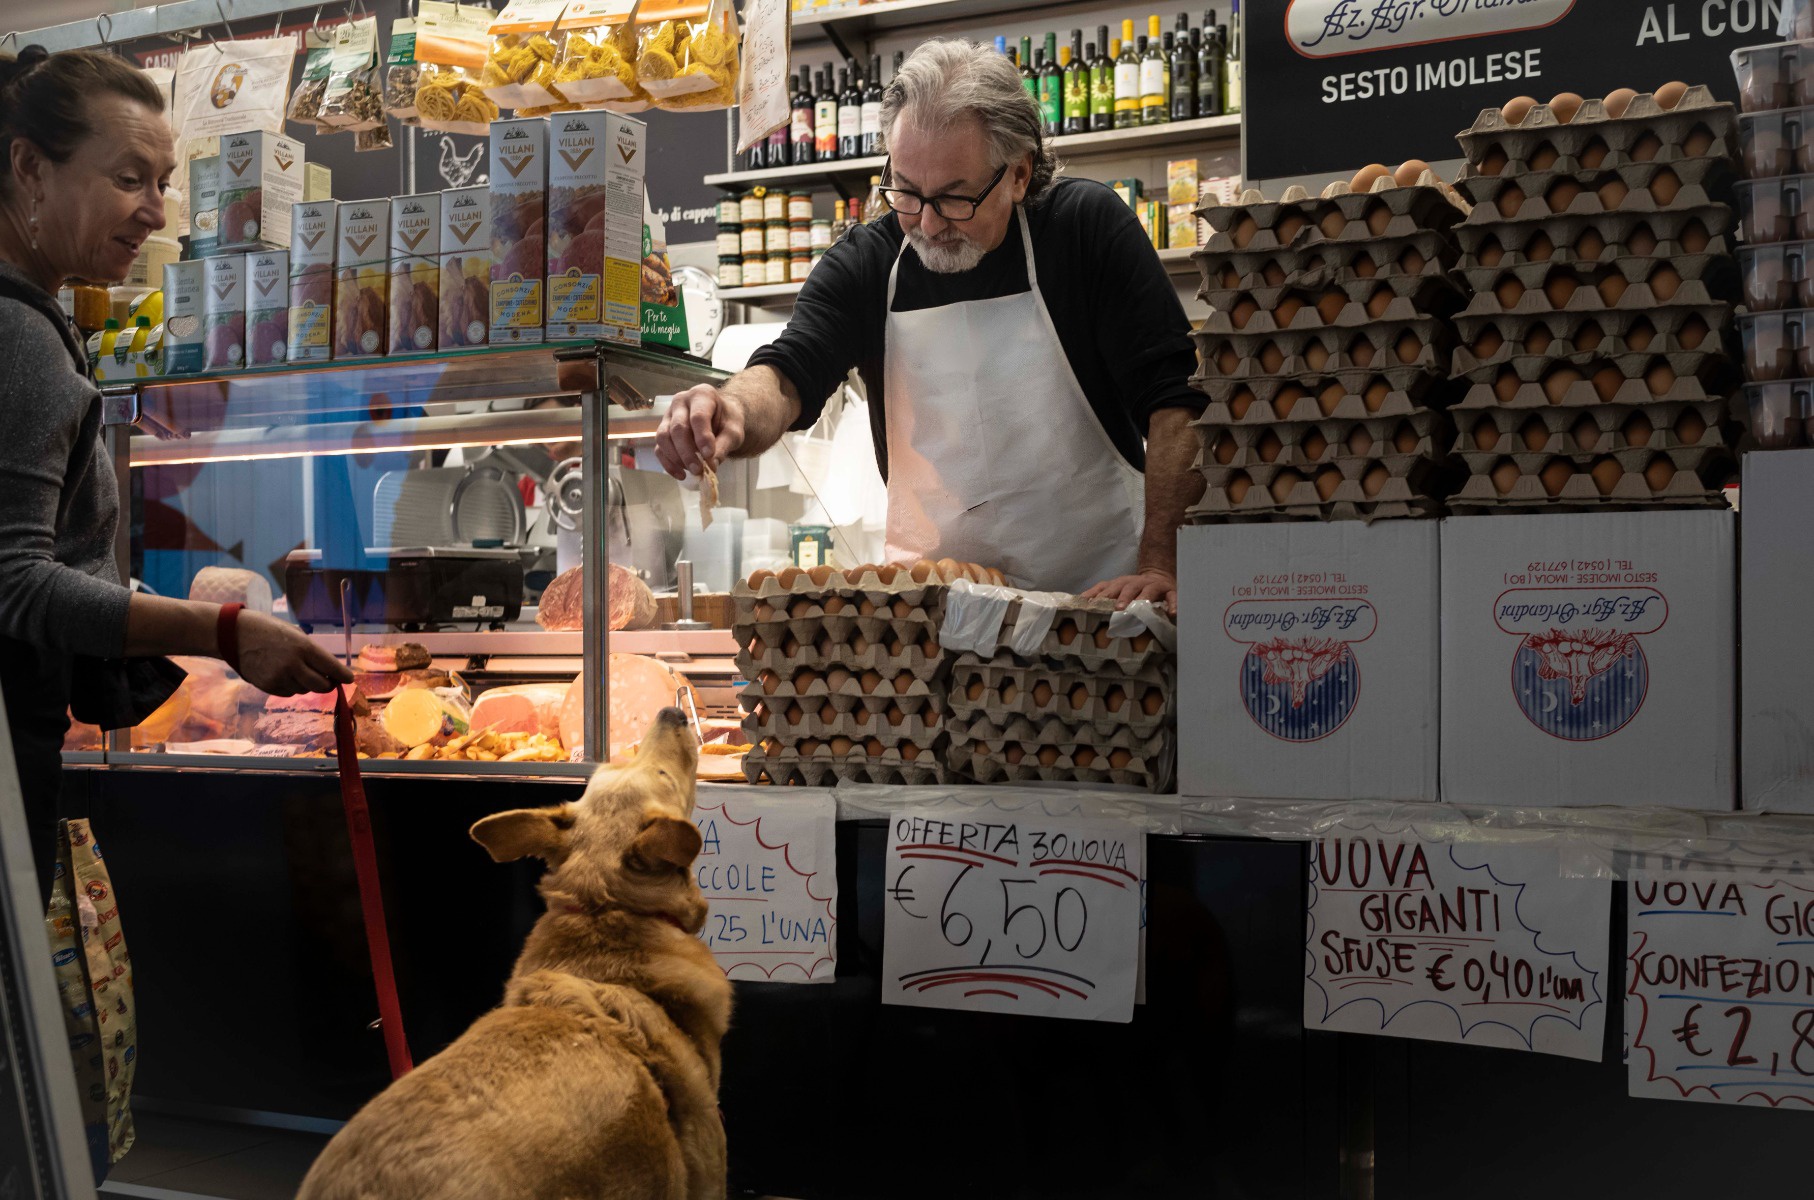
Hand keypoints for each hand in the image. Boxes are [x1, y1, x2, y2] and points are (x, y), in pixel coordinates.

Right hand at [233, 611, 355, 696]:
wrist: (234, 634)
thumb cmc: (268, 630)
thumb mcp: (295, 634)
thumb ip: (311, 652)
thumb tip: (328, 670)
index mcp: (303, 647)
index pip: (331, 668)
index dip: (343, 675)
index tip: (349, 678)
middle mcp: (293, 665)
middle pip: (322, 685)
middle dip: (329, 684)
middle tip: (330, 681)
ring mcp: (279, 677)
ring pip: (305, 690)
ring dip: (308, 684)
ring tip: (299, 671)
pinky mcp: (267, 686)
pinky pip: (289, 693)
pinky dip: (292, 687)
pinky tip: (285, 675)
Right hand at [655, 384, 744, 479]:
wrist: (720, 419)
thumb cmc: (727, 422)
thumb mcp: (734, 432)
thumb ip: (724, 445)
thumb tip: (711, 464)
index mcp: (702, 395)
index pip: (698, 416)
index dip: (702, 437)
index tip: (709, 455)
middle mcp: (681, 401)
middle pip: (678, 427)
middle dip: (687, 452)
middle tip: (698, 470)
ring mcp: (668, 415)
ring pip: (663, 437)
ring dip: (676, 458)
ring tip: (692, 471)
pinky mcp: (663, 430)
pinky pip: (659, 448)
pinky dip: (668, 463)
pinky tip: (681, 474)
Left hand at [1082, 569, 1176, 613]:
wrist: (1159, 577)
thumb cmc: (1133, 589)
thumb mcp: (1115, 590)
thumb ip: (1098, 594)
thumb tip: (1078, 601)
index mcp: (1121, 583)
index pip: (1108, 588)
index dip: (1099, 596)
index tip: (1090, 606)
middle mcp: (1136, 583)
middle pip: (1127, 588)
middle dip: (1121, 597)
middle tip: (1117, 609)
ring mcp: (1153, 586)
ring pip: (1148, 591)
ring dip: (1143, 599)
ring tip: (1140, 609)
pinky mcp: (1169, 591)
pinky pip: (1172, 597)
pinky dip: (1173, 604)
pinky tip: (1172, 613)